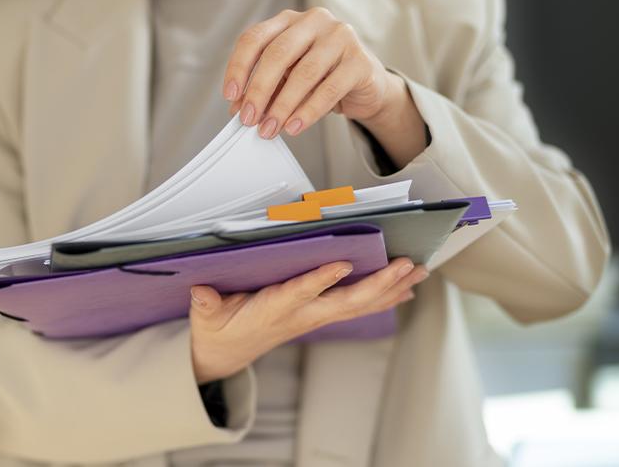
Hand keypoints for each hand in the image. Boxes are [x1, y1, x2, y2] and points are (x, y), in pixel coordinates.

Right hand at [189, 257, 428, 383]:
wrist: (227, 354)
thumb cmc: (219, 328)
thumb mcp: (206, 317)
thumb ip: (206, 304)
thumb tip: (200, 291)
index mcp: (272, 310)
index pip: (299, 293)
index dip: (321, 280)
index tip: (343, 263)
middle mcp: (301, 315)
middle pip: (345, 302)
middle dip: (378, 284)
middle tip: (405, 265)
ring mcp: (313, 317)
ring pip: (358, 305)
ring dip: (391, 289)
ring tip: (418, 271)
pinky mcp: (319, 316)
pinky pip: (357, 308)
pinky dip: (384, 297)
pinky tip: (406, 288)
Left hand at [223, 7, 426, 167]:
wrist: (366, 86)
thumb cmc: (322, 78)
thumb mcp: (287, 80)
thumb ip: (265, 89)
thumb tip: (239, 108)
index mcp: (289, 21)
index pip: (255, 38)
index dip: (239, 67)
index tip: (230, 96)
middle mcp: (314, 21)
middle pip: (277, 53)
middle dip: (259, 90)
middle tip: (249, 118)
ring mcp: (340, 37)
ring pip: (304, 73)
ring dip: (282, 106)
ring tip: (270, 128)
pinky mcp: (359, 61)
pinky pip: (329, 89)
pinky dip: (308, 111)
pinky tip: (295, 126)